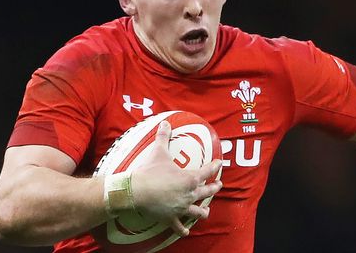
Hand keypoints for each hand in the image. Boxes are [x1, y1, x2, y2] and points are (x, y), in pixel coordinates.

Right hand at [130, 120, 222, 236]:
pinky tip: (186, 231)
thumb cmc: (150, 171)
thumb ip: (164, 137)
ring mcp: (181, 208)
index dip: (214, 166)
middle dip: (214, 188)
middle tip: (218, 185)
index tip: (219, 163)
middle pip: (207, 192)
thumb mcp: (159, 152)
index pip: (207, 171)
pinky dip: (183, 230)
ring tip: (206, 210)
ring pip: (198, 212)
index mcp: (190, 178)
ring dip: (203, 210)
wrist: (136, 191)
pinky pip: (179, 227)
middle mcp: (189, 194)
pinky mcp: (171, 218)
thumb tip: (165, 123)